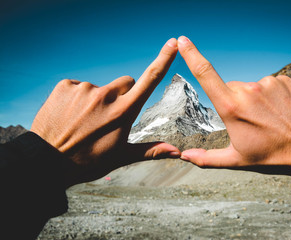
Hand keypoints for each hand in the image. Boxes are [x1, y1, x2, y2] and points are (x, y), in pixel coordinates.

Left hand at [31, 38, 179, 185]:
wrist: (46, 161)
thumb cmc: (88, 161)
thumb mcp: (121, 156)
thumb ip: (150, 150)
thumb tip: (177, 152)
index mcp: (123, 112)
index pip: (149, 80)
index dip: (163, 60)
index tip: (172, 44)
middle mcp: (106, 96)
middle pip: (125, 83)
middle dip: (123, 94)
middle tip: (108, 116)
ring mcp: (84, 89)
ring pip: (101, 87)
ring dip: (97, 98)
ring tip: (84, 120)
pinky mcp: (65, 86)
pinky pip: (79, 86)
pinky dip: (78, 97)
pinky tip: (70, 114)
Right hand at [177, 36, 290, 174]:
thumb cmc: (271, 155)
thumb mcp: (236, 159)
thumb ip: (207, 158)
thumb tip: (184, 156)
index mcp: (231, 107)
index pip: (205, 74)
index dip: (191, 55)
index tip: (182, 41)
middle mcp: (247, 90)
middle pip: (230, 88)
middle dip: (233, 101)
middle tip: (250, 121)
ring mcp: (267, 83)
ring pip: (250, 87)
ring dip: (253, 99)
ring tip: (268, 118)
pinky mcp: (283, 80)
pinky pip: (268, 84)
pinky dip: (270, 95)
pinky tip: (279, 110)